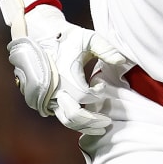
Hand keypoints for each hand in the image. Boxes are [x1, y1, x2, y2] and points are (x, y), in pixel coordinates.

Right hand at [7, 4, 130, 136]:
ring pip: (65, 120)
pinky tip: (85, 119)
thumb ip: (106, 49)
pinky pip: (59, 115)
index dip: (98, 94)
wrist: (40, 36)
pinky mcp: (43, 100)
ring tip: (98, 128)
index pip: (85, 96)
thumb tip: (122, 61)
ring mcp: (47, 97)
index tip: (102, 85)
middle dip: (92, 122)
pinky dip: (72, 120)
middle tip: (106, 123)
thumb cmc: (67, 37)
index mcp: (65, 75)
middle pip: (74, 116)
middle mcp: (54, 89)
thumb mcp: (88, 38)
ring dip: (82, 126)